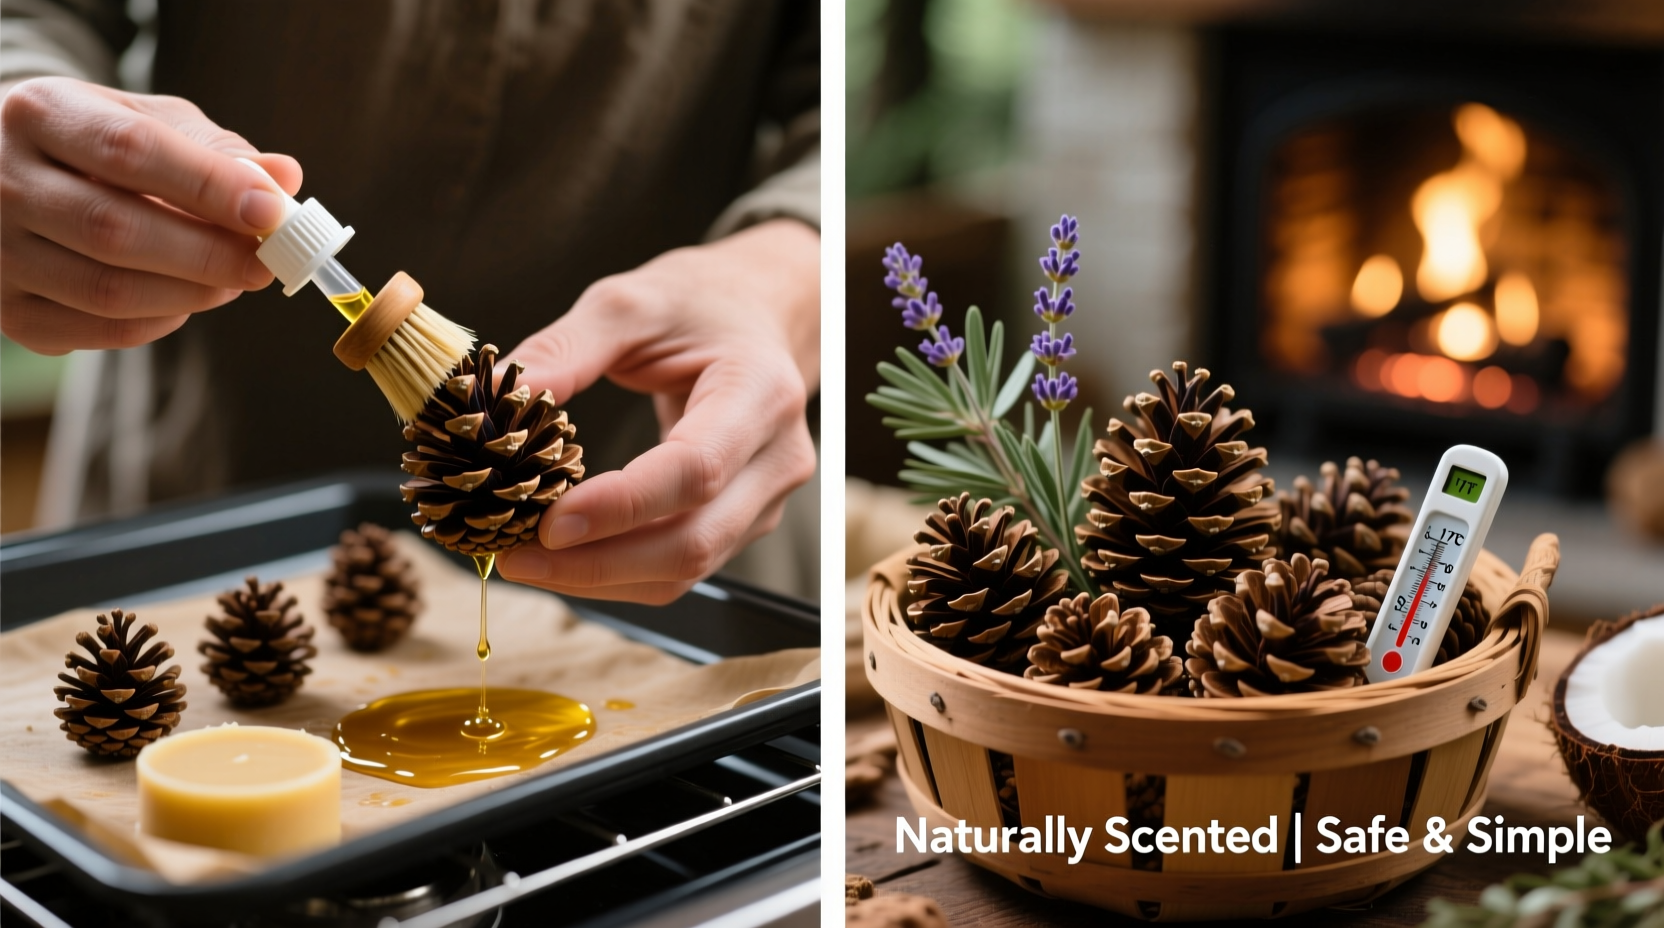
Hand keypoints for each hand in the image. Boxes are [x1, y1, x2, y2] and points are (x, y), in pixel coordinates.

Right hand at [1, 77, 301, 353]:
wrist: (11, 173)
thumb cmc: (98, 144)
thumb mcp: (149, 123)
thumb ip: (217, 151)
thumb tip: (285, 177)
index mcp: (40, 114)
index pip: (129, 152)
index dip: (208, 186)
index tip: (271, 212)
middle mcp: (2, 180)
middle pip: (114, 230)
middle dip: (208, 254)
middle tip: (265, 262)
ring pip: (107, 290)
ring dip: (191, 292)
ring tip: (235, 279)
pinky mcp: (8, 309)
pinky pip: (98, 330)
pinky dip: (159, 321)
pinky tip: (186, 299)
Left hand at [498, 219, 819, 603]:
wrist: (758, 316)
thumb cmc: (698, 305)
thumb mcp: (630, 303)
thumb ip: (566, 348)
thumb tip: (495, 399)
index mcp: (761, 392)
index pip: (696, 469)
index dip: (623, 506)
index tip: (548, 523)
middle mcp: (777, 457)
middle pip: (694, 541)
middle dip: (599, 564)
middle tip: (516, 557)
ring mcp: (767, 500)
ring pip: (686, 571)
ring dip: (602, 578)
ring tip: (526, 561)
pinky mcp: (743, 523)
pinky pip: (681, 568)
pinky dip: (619, 573)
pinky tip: (565, 559)